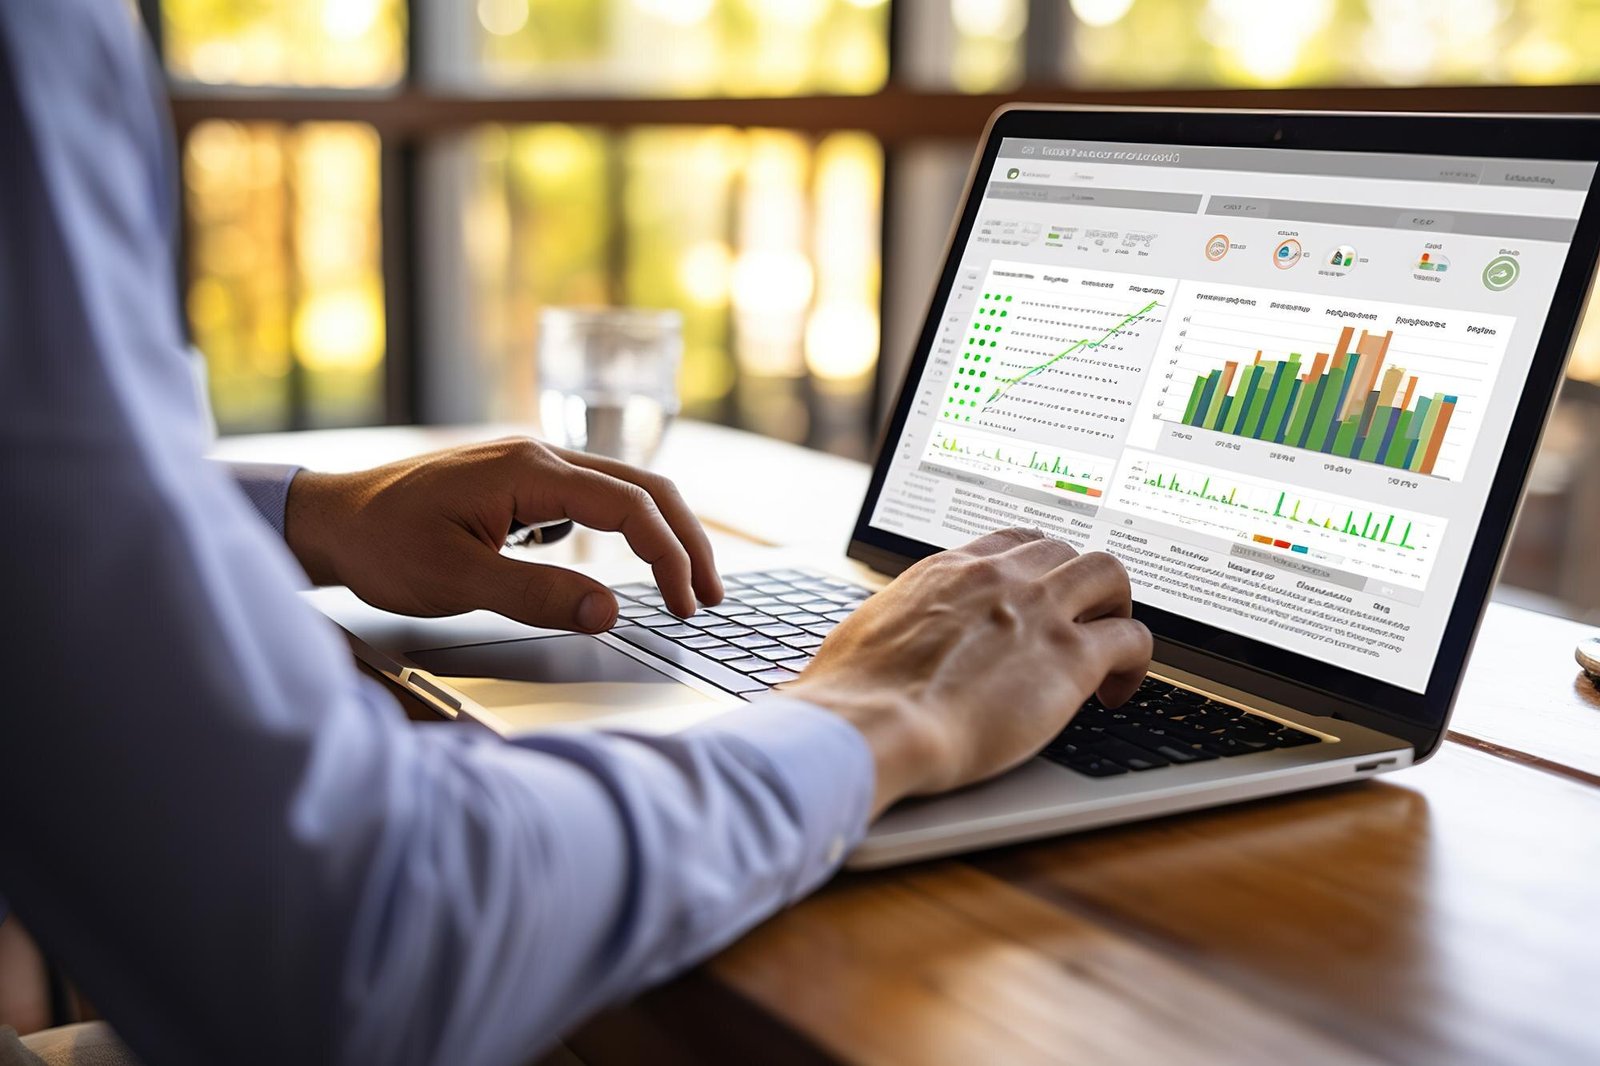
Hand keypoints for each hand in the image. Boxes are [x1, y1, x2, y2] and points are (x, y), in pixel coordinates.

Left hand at [284, 438, 722, 631]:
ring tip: (687, 584)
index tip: (687, 605)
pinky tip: (634, 562)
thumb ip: (537, 595)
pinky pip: (595, 497)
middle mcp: (538, 456)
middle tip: (710, 596)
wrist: (326, 518)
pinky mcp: (521, 483)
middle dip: (687, 541)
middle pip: (644, 488)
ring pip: (624, 490)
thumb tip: (611, 612)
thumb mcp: (456, 580)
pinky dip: (630, 528)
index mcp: (528, 471)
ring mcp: (530, 465)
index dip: (670, 555)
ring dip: (663, 533)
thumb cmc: (379, 546)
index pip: (629, 506)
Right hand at [784, 528, 1150, 816]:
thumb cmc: (852, 697)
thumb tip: (872, 650)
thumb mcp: (862, 636)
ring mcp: (1038, 610)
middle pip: (1063, 549)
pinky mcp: (1070, 657)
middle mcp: (997, 578)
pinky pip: (1132, 637)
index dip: (1034, 565)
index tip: (1039, 591)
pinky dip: (1136, 661)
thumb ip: (887, 629)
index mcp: (946, 571)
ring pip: (1108, 572)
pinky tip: (1118, 690)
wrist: (873, 725)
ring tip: (1111, 646)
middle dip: (1076, 583)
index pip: (1010, 542)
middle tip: (1078, 622)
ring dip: (1116, 605)